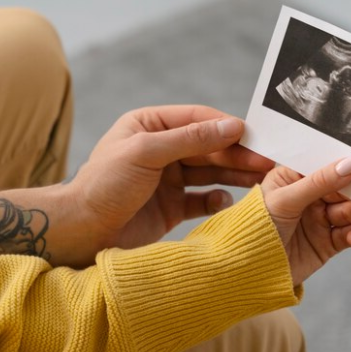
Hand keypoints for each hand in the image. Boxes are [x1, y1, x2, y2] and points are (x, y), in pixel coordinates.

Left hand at [70, 105, 273, 256]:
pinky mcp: (171, 207)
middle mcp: (161, 150)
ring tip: (262, 181)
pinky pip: (201, 200)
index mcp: (150, 126)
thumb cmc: (105, 184)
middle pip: (208, 148)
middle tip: (269, 162)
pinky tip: (227, 203)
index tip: (256, 136)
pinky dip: (216, 202)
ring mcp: (167, 179)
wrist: (81, 231)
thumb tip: (233, 126)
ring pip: (209, 174)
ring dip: (234, 177)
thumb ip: (190, 139)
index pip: (197, 120)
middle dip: (237, 155)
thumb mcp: (146, 153)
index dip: (227, 127)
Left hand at [261, 156, 350, 285]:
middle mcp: (307, 196)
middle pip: (343, 189)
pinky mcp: (325, 243)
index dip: (349, 166)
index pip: (326, 165)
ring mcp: (317, 220)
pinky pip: (347, 234)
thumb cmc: (256, 227)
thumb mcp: (286, 200)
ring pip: (350, 212)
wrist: (248, 269)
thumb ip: (319, 182)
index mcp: (292, 178)